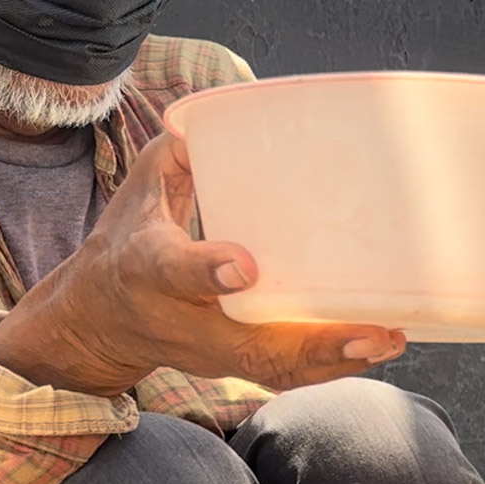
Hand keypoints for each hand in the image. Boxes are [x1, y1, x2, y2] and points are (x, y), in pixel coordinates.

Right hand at [0, 132, 405, 396]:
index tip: (245, 265)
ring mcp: (207, 352)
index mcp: (147, 268)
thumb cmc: (130, 243)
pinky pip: (280, 373)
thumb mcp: (141, 188)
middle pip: (243, 346)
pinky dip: (328, 366)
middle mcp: (179, 319)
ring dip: (331, 362)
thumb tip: (230, 110)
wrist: (99, 321)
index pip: (174, 273)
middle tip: (367, 331)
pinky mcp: (229, 364)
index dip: (207, 272)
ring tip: (385, 339)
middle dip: (308, 345)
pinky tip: (376, 344)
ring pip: (270, 369)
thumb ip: (185, 150)